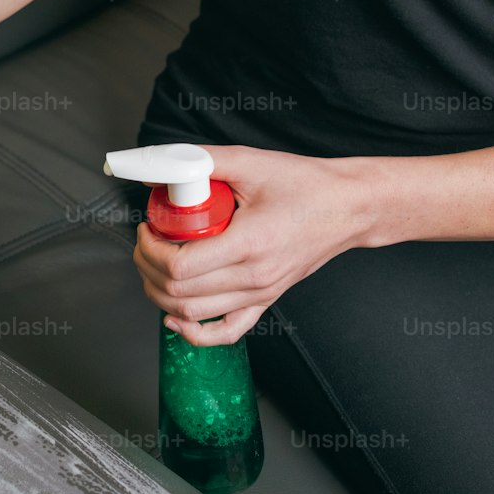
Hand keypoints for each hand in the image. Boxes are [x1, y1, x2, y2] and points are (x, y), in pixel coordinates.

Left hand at [134, 143, 378, 345]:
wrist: (348, 207)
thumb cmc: (305, 184)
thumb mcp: (250, 161)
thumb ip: (201, 161)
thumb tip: (157, 170)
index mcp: (249, 244)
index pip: (180, 267)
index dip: (150, 250)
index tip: (147, 228)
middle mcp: (254, 278)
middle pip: (179, 295)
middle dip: (148, 269)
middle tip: (145, 242)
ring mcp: (261, 294)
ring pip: (194, 316)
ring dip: (161, 296)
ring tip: (155, 266)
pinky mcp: (266, 300)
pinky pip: (226, 332)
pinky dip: (195, 332)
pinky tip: (176, 316)